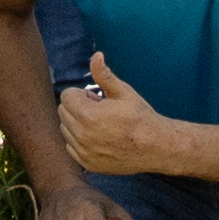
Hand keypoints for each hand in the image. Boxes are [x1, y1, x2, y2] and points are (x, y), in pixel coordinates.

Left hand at [51, 56, 168, 176]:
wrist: (155, 146)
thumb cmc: (140, 116)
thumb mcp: (123, 92)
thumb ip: (104, 74)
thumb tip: (96, 55)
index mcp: (88, 115)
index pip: (66, 96)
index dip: (83, 94)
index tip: (99, 99)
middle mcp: (82, 136)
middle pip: (63, 112)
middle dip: (78, 107)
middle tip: (100, 111)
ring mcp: (83, 152)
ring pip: (65, 129)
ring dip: (77, 124)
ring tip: (101, 125)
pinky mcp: (87, 164)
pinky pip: (70, 147)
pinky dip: (79, 141)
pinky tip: (99, 139)